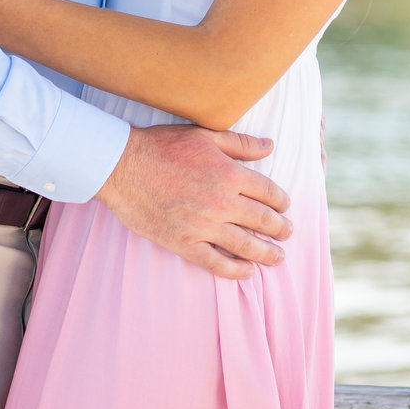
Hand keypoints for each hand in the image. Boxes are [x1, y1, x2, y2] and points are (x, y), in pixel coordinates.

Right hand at [96, 123, 290, 280]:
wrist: (122, 166)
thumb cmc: (161, 146)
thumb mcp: (204, 136)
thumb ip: (240, 143)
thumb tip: (269, 146)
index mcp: (229, 174)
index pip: (268, 192)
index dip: (281, 201)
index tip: (284, 206)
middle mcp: (221, 202)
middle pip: (263, 221)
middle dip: (281, 229)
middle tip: (287, 233)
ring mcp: (203, 226)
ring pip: (246, 246)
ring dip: (267, 254)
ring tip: (277, 258)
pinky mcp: (184, 243)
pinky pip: (216, 263)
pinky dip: (235, 270)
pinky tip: (246, 272)